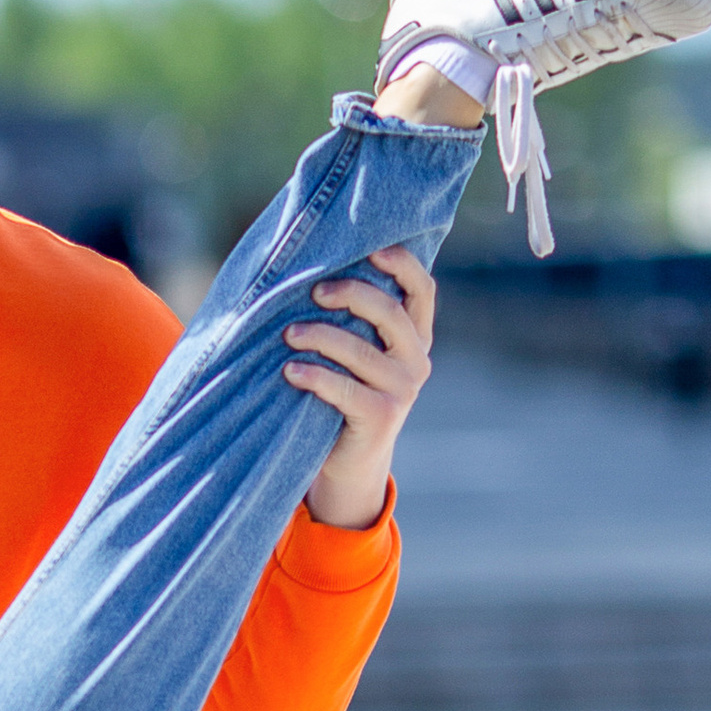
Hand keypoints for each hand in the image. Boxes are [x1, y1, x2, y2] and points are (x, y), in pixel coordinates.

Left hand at [284, 244, 434, 530]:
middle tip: (313, 292)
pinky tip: (290, 370)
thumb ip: (353, 318)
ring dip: (319, 336)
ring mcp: (403, 389)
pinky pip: (343, 388)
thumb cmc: (343, 393)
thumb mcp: (356, 352)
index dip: (400, 263)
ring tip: (288, 334)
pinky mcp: (382, 416)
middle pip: (388, 311)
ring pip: (359, 349)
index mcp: (415, 335)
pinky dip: (313, 376)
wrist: (350, 461)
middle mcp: (416, 359)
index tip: (368, 249)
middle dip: (349, 294)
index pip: (422, 288)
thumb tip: (312, 267)